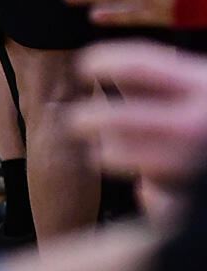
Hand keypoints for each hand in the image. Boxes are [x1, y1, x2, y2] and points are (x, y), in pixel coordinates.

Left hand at [71, 40, 206, 222]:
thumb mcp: (206, 88)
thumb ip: (172, 80)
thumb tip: (113, 70)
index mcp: (204, 88)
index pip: (137, 65)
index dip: (101, 61)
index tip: (83, 67)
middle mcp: (196, 126)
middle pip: (113, 117)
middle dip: (86, 118)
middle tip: (77, 121)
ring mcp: (191, 169)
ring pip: (119, 155)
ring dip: (112, 153)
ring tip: (115, 153)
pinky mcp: (185, 208)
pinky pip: (150, 196)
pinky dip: (154, 194)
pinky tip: (171, 192)